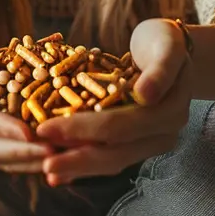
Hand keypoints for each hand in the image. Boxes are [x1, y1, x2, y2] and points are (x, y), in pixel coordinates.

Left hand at [35, 18, 191, 185]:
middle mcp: (163, 134)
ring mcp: (151, 142)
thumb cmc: (164, 42)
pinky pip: (111, 156)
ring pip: (112, 160)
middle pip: (115, 152)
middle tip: (43, 164)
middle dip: (76, 158)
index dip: (81, 129)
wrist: (171, 50)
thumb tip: (145, 95)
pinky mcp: (139, 143)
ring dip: (78, 167)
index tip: (45, 129)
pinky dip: (86, 164)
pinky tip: (62, 173)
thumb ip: (160, 69)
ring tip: (48, 171)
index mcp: (169, 112)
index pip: (120, 126)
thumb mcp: (167, 45)